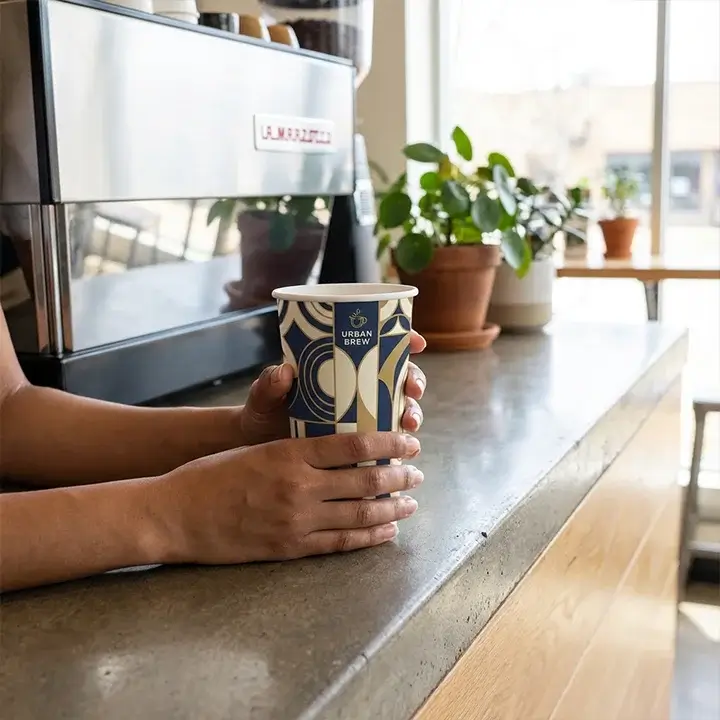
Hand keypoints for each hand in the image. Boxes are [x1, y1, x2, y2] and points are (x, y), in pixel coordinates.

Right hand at [153, 432, 422, 564]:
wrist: (175, 515)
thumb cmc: (209, 475)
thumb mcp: (254, 448)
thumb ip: (295, 449)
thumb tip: (336, 446)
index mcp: (289, 453)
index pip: (352, 444)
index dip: (387, 442)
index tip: (409, 441)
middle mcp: (299, 486)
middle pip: (364, 480)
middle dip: (398, 476)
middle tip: (417, 472)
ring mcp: (297, 520)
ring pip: (359, 514)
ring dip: (391, 508)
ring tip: (410, 503)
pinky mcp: (290, 547)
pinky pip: (340, 544)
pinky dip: (368, 538)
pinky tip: (386, 532)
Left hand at [239, 331, 427, 445]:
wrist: (258, 450)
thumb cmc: (263, 414)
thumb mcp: (264, 397)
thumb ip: (270, 385)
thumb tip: (283, 371)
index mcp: (337, 366)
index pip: (376, 345)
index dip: (402, 340)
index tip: (417, 343)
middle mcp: (355, 387)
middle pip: (397, 376)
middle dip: (414, 380)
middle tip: (413, 390)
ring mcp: (361, 414)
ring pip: (399, 407)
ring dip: (412, 413)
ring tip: (410, 424)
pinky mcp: (360, 443)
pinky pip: (387, 441)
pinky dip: (399, 445)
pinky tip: (402, 452)